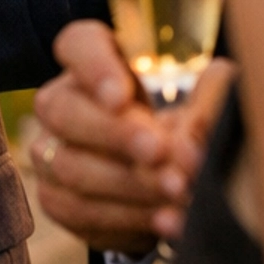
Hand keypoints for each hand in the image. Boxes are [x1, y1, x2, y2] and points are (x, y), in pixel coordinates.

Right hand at [31, 21, 232, 252]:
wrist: (163, 182)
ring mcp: (50, 152)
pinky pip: (81, 211)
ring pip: (71, 166)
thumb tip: (214, 89)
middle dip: (114, 134)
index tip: (122, 97)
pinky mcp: (56, 200)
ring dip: (130, 182)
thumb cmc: (179, 127)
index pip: (77, 45)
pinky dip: (128, 218)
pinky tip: (166, 219)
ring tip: (177, 190)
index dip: (94, 69)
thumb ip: (208, 98)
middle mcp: (60, 101)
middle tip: (160, 151)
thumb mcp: (201, 105)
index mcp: (93, 60)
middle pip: (63, 110)